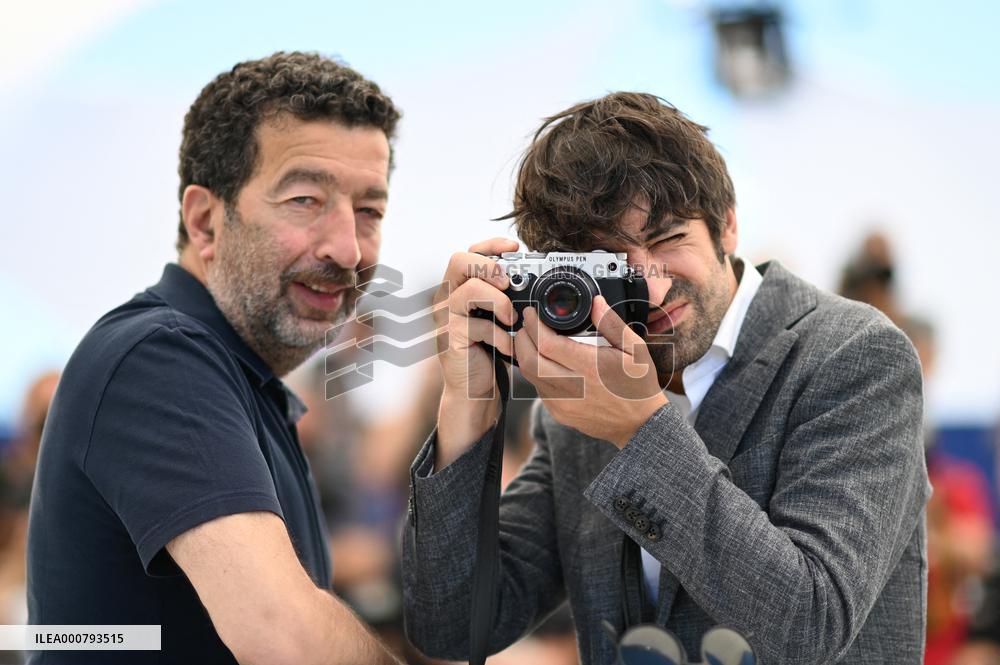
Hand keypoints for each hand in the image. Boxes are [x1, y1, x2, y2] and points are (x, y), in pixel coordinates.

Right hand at [433, 238, 518, 464]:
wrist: (474, 390)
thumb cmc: (488, 351)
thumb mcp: (499, 317)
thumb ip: (506, 296)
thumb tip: (535, 277)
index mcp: (459, 287)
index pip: (469, 252)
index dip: (491, 245)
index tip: (516, 247)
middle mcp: (447, 297)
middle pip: (459, 260)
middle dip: (490, 267)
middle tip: (508, 284)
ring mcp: (446, 317)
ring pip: (469, 289)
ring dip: (499, 301)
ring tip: (511, 318)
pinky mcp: (451, 338)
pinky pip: (479, 325)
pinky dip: (500, 336)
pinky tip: (507, 347)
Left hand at [515, 296, 667, 446]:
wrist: (639, 424)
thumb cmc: (638, 385)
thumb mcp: (635, 349)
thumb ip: (612, 323)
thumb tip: (595, 302)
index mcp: (590, 368)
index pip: (547, 344)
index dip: (534, 325)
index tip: (533, 313)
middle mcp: (573, 387)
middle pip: (529, 360)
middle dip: (522, 338)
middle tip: (527, 324)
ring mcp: (563, 403)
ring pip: (530, 376)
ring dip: (526, 354)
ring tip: (532, 339)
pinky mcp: (559, 413)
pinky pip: (538, 388)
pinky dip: (536, 371)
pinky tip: (546, 362)